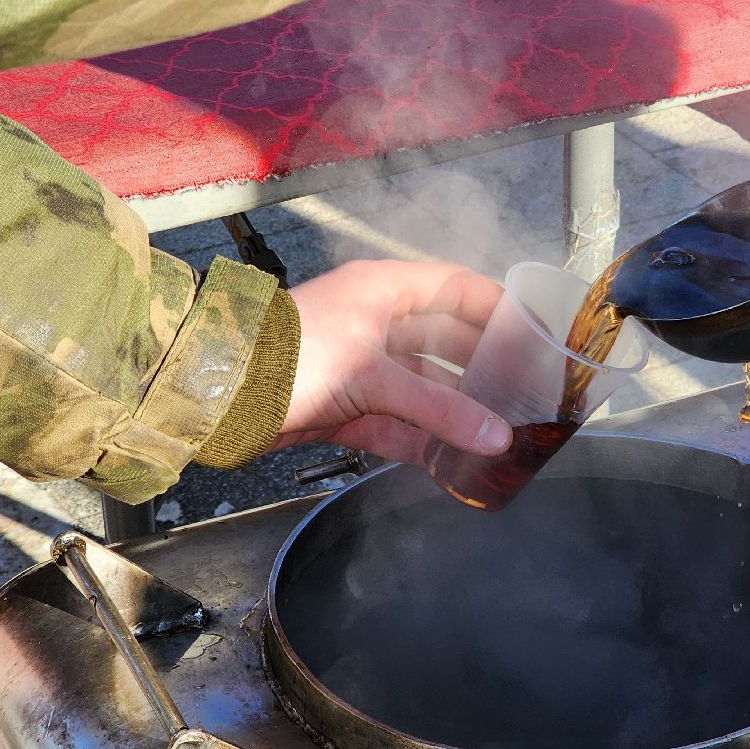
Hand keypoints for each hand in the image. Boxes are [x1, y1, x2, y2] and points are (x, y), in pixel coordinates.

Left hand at [273, 260, 511, 465]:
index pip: (455, 288)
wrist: (215, 397)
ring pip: (421, 387)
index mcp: (382, 290)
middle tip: (524, 392)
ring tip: (497, 433)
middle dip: (481, 367)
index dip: (496, 308)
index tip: (534, 334)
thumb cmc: (290, 359)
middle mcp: (374, 322)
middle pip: (444, 341)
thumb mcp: (373, 377)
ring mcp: (358, 366)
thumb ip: (438, 410)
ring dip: (453, 411)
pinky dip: (420, 441)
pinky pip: (394, 423)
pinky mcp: (342, 407)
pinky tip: (451, 461)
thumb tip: (498, 437)